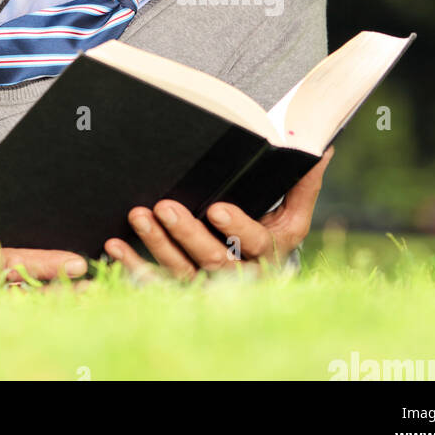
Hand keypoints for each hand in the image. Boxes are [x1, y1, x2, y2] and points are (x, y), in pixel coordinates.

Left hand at [103, 146, 333, 283]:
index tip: (217, 208)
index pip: (256, 244)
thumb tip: (319, 145)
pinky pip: (155, 284)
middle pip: (215, 261)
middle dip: (188, 234)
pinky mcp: (180, 289)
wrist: (256, 264)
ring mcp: (209, 286)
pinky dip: (133, 266)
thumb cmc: (271, 223)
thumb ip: (302, 179)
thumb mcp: (292, 205)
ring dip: (158, 246)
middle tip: (164, 207)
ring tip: (138, 215)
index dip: (237, 228)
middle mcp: (241, 275)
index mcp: (270, 253)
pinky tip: (114, 245)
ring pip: (183, 272)